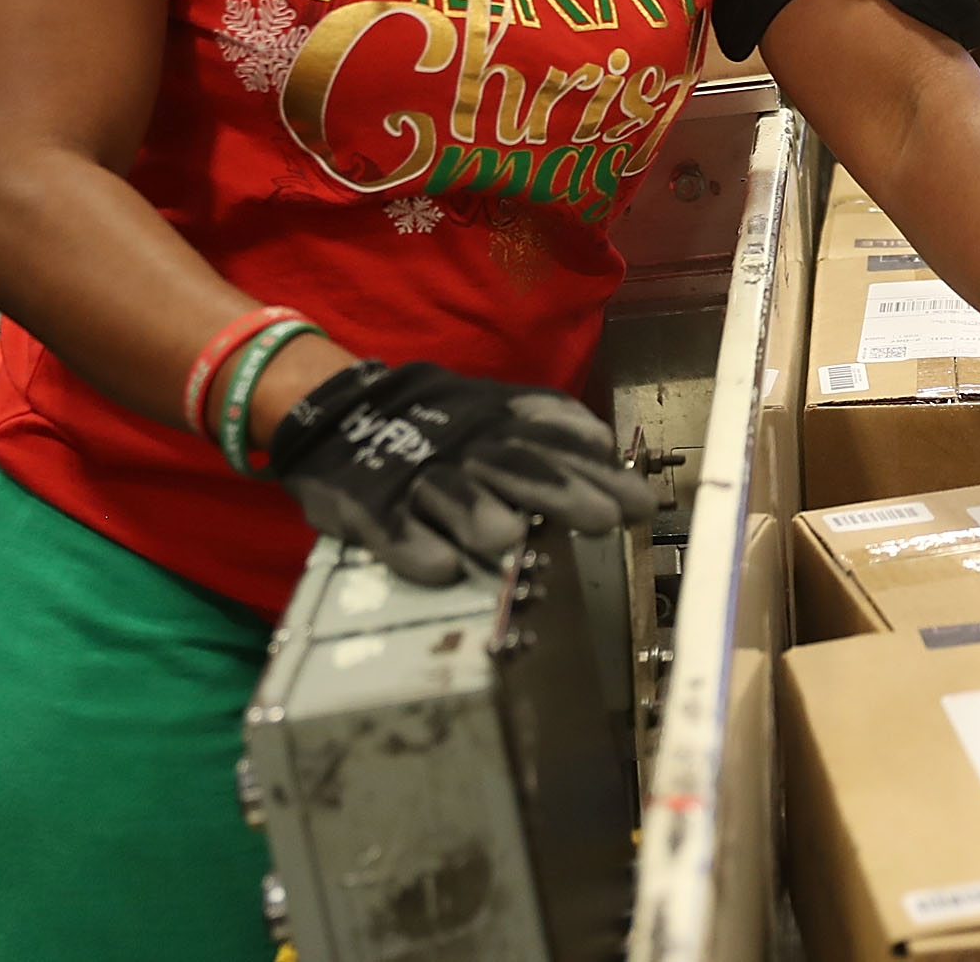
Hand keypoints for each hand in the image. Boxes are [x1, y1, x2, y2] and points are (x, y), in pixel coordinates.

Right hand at [268, 359, 656, 584]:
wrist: (339, 410)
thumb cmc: (439, 427)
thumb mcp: (495, 413)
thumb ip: (548, 429)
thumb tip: (604, 447)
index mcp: (498, 420)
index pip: (557, 439)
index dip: (599, 469)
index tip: (640, 502)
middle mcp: (464, 445)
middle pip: (516, 464)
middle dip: (561, 491)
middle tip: (604, 519)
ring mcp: (415, 475)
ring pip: (451, 493)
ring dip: (480, 514)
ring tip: (512, 540)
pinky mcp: (370, 505)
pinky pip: (391, 526)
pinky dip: (412, 545)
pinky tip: (440, 568)